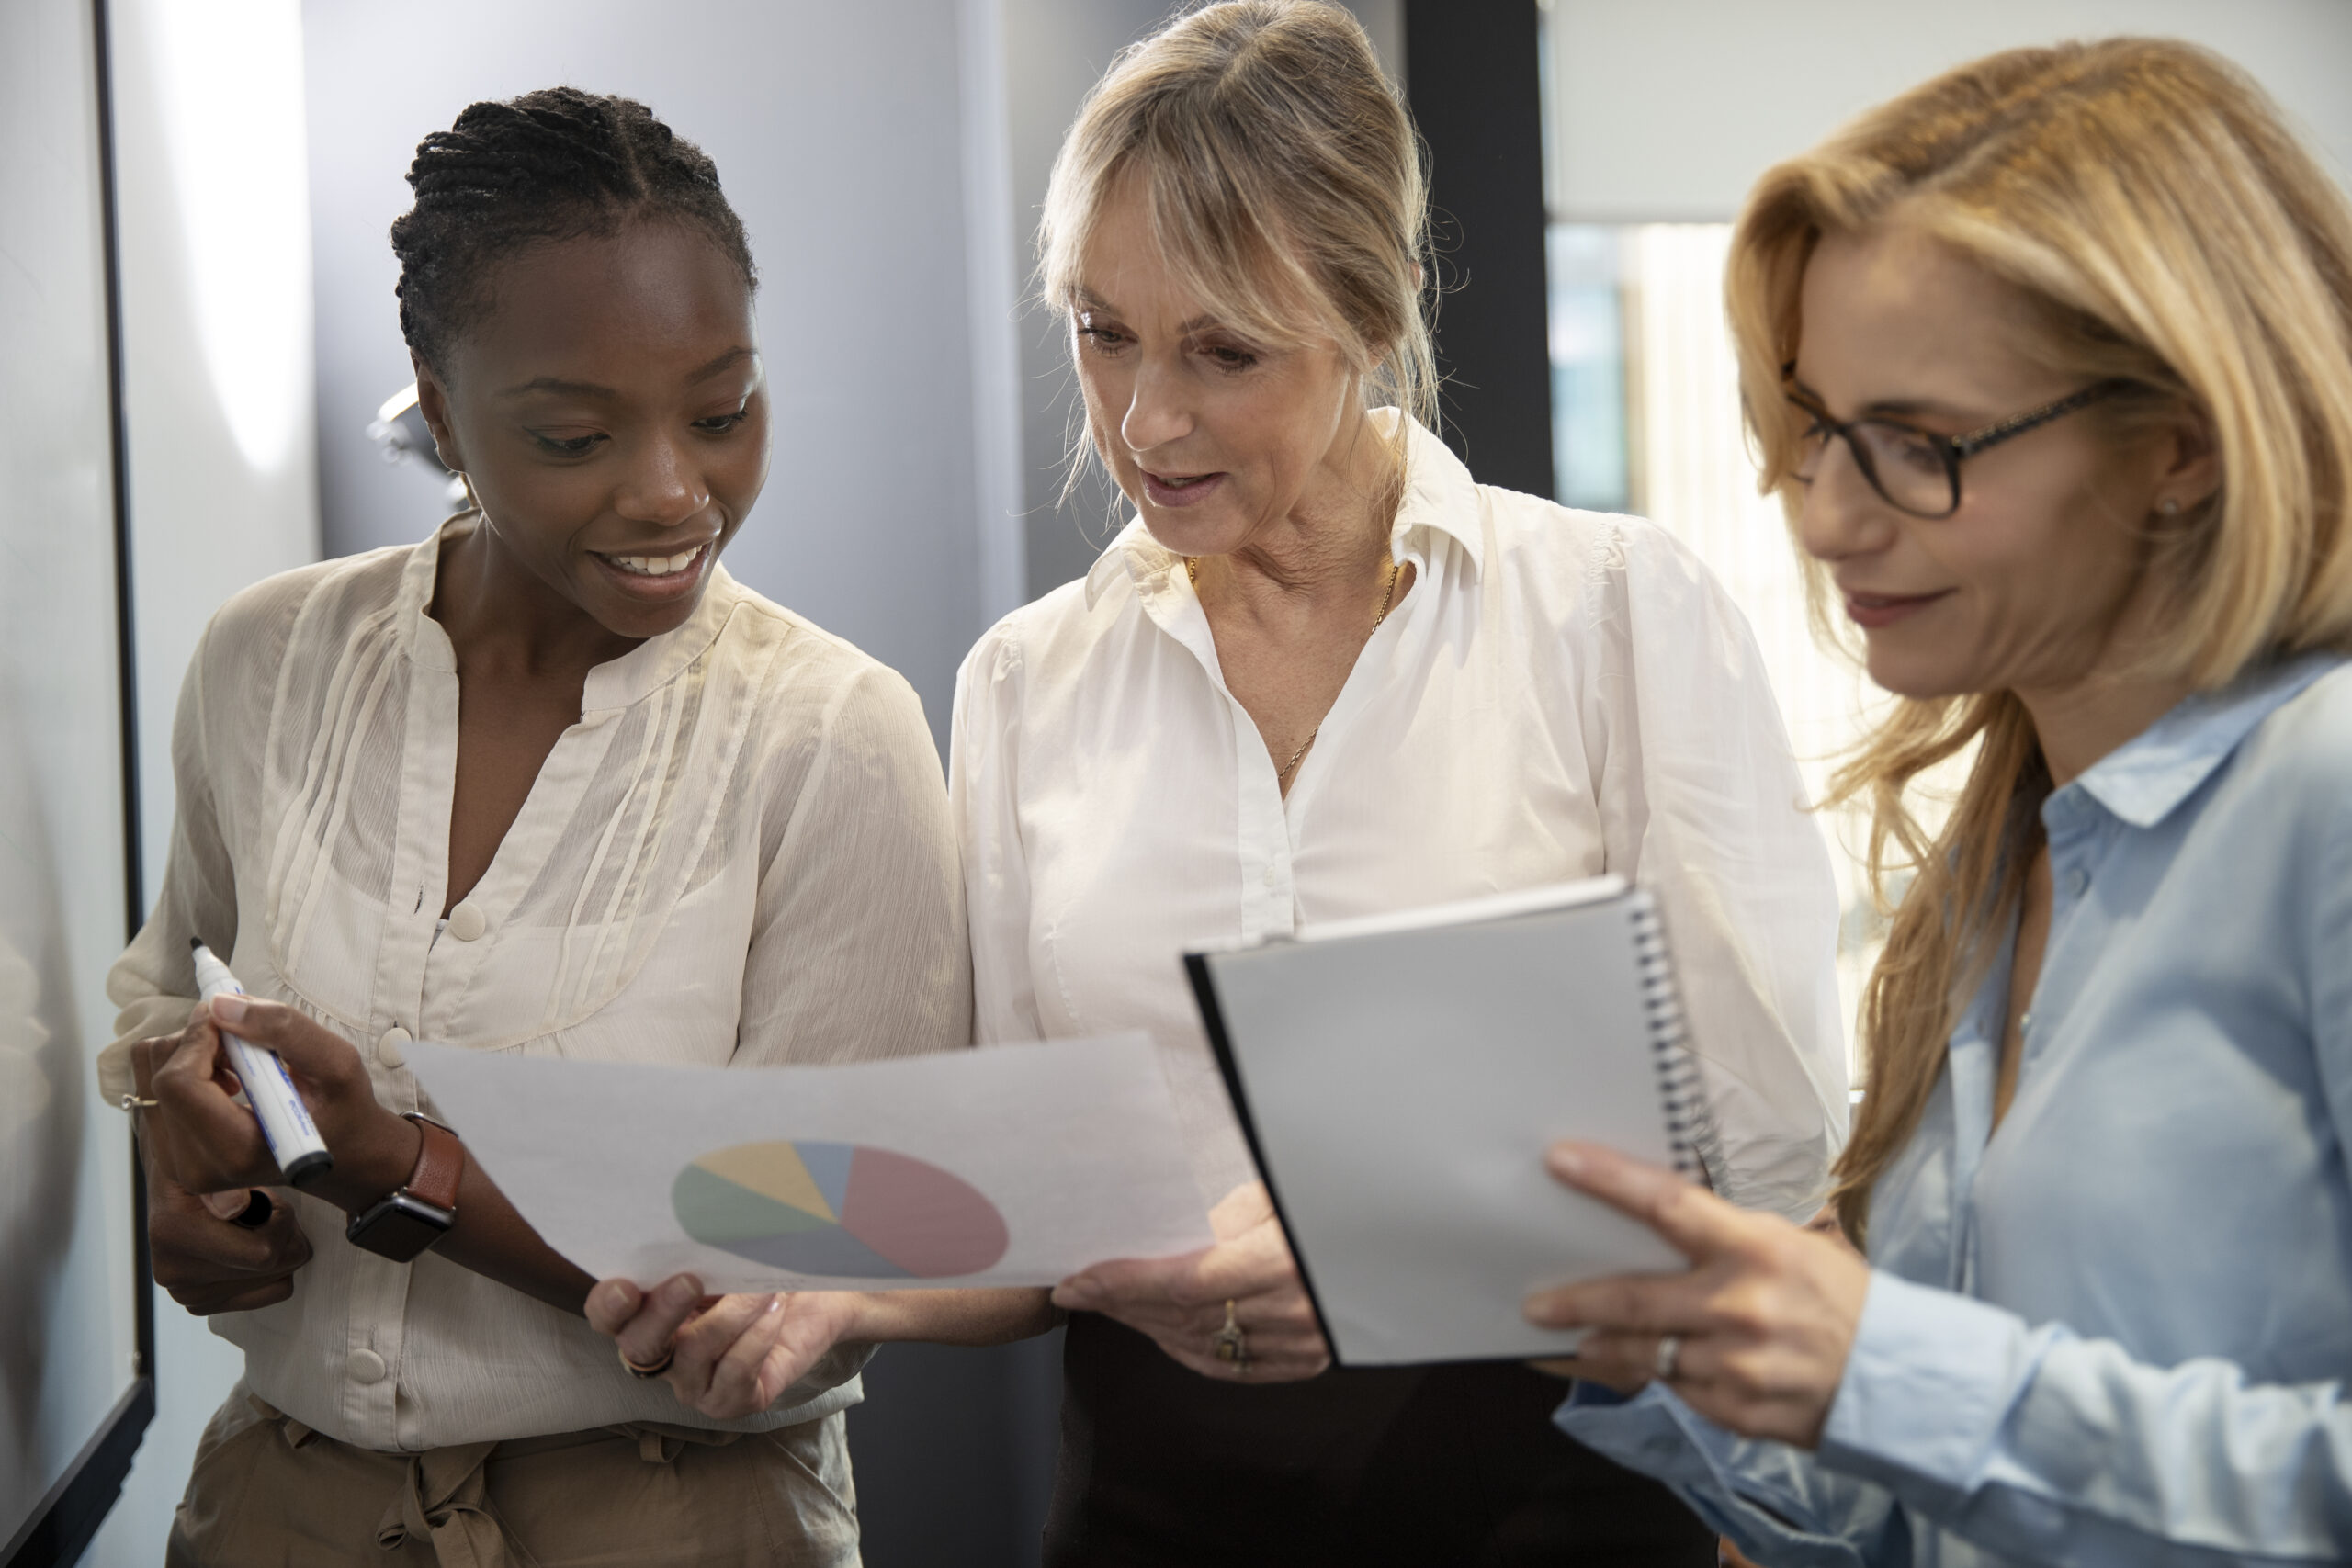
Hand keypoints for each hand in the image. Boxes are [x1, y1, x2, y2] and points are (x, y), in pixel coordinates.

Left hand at [131, 997, 416, 1214]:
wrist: (342, 1153)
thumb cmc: (344, 1110)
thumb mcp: (338, 1063)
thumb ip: (284, 1029)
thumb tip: (220, 1004)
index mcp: (237, 1151)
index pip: (179, 1084)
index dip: (199, 1038)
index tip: (231, 1018)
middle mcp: (196, 1166)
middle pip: (160, 1078)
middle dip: (199, 1043)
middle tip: (244, 1042)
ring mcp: (178, 1165)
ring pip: (149, 1079)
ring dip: (190, 1054)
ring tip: (235, 1064)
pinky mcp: (170, 1155)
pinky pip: (151, 1092)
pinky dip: (184, 1070)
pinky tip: (221, 1080)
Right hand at [145, 1163, 311, 1313]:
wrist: (175, 1182)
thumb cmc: (200, 1167)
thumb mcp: (210, 1160)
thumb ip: (224, 1184)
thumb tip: (237, 1207)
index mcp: (174, 1234)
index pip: (264, 1253)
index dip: (281, 1220)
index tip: (268, 1198)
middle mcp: (175, 1272)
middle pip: (275, 1268)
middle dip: (283, 1234)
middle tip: (265, 1210)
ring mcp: (188, 1294)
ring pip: (277, 1280)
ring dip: (278, 1249)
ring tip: (253, 1225)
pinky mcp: (203, 1304)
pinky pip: (270, 1293)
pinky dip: (274, 1270)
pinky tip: (252, 1245)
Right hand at [585, 1274, 864, 1419]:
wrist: (816, 1302)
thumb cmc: (762, 1272)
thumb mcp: (729, 1255)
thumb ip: (699, 1251)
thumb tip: (694, 1228)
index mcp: (648, 1313)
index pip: (608, 1317)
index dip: (608, 1306)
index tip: (627, 1287)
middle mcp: (662, 1355)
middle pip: (639, 1346)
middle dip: (661, 1312)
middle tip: (690, 1281)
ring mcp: (693, 1384)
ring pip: (693, 1354)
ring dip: (732, 1314)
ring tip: (764, 1288)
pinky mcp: (729, 1402)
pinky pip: (735, 1372)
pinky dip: (757, 1336)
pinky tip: (775, 1311)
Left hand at [1051, 1182, 1329, 1381]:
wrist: (1400, 1229)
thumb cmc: (1327, 1198)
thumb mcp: (1273, 1195)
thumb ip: (1217, 1225)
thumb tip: (1158, 1247)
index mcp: (1283, 1259)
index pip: (1183, 1283)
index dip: (1123, 1284)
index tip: (1078, 1279)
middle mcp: (1295, 1309)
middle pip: (1185, 1318)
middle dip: (1123, 1306)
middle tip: (1080, 1291)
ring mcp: (1304, 1342)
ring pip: (1203, 1347)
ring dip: (1148, 1329)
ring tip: (1110, 1308)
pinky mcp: (1309, 1360)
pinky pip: (1235, 1369)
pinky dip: (1188, 1354)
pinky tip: (1158, 1335)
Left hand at [1520, 1142, 1870, 1448]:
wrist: (1897, 1381)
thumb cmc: (1837, 1300)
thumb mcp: (1788, 1246)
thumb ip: (1722, 1237)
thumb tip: (1654, 1215)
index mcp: (1754, 1248)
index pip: (1667, 1204)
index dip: (1608, 1180)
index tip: (1560, 1161)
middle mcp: (1737, 1306)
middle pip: (1632, 1298)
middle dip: (1574, 1300)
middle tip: (1534, 1303)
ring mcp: (1732, 1365)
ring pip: (1641, 1353)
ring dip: (1601, 1346)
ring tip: (1573, 1336)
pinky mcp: (1731, 1411)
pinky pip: (1670, 1389)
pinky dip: (1649, 1376)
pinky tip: (1632, 1367)